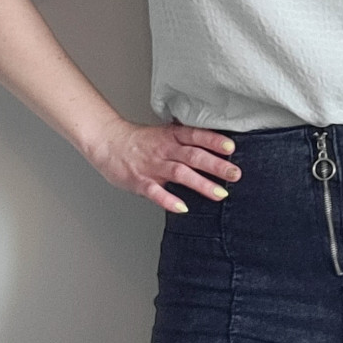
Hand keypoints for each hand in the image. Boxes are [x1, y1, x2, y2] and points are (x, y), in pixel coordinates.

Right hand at [87, 118, 240, 212]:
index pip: (195, 136)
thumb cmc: (139, 141)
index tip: (231, 147)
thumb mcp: (164, 134)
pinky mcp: (140, 182)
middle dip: (216, 165)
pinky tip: (182, 208)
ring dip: (201, 184)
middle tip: (235, 174)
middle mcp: (164, 150)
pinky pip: (155, 192)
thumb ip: (186, 141)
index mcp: (171, 136)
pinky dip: (169, 200)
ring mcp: (152, 166)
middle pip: (193, 156)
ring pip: (180, 173)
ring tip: (220, 193)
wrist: (107, 142)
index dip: (213, 141)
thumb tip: (215, 148)